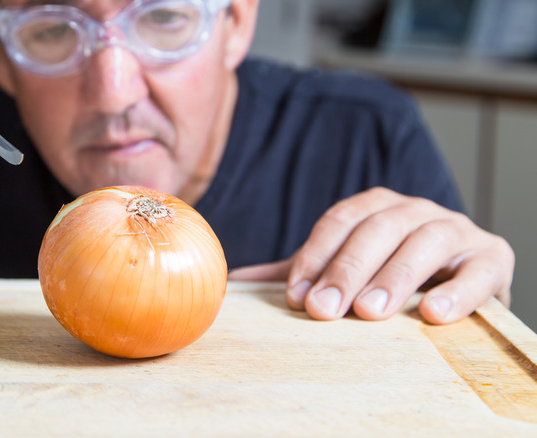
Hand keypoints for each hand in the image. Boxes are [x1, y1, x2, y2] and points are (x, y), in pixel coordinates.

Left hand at [228, 187, 513, 323]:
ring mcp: (456, 230)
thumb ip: (298, 273)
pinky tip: (434, 315)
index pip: (340, 221)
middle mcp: (415, 211)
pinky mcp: (493, 258)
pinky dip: (459, 290)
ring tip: (371, 312)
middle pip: (378, 229)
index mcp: (375, 207)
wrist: (458, 281)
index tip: (296, 295)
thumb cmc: (389, 276)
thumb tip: (231, 280)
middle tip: (325, 310)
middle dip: (348, 270)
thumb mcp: (342, 270)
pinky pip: (480, 269)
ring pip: (425, 242)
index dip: (315, 255)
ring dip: (395, 277)